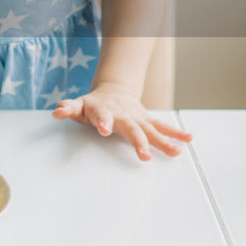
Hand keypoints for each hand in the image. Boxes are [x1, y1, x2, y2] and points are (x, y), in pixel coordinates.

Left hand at [51, 82, 191, 161]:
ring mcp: (138, 118)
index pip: (102, 116)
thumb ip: (68, 108)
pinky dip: (176, 132)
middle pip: (132, 128)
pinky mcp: (147, 121)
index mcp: (104, 111)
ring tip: (176, 152)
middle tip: (145, 155)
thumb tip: (56, 111)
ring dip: (163, 141)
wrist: (114, 90)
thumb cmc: (93, 103)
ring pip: (151, 130)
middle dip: (138, 141)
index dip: (103, 122)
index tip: (104, 129)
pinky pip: (163, 127)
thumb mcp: (78, 105)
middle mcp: (124, 115)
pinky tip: (188, 139)